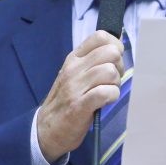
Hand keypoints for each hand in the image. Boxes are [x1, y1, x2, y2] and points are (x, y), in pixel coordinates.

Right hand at [37, 30, 123, 162]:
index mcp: (74, 58)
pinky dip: (112, 96)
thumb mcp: (75, 74)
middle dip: (119, 66)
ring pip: (110, 71)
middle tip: (112, 79)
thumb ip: (93, 60)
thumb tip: (118, 48)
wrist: (46, 128)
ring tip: (107, 91)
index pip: (100, 36)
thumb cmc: (66, 100)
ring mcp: (75, 86)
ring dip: (115, 83)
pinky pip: (106, 92)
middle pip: (110, 52)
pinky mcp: (80, 105)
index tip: (113, 60)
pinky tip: (106, 101)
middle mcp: (74, 68)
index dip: (115, 45)